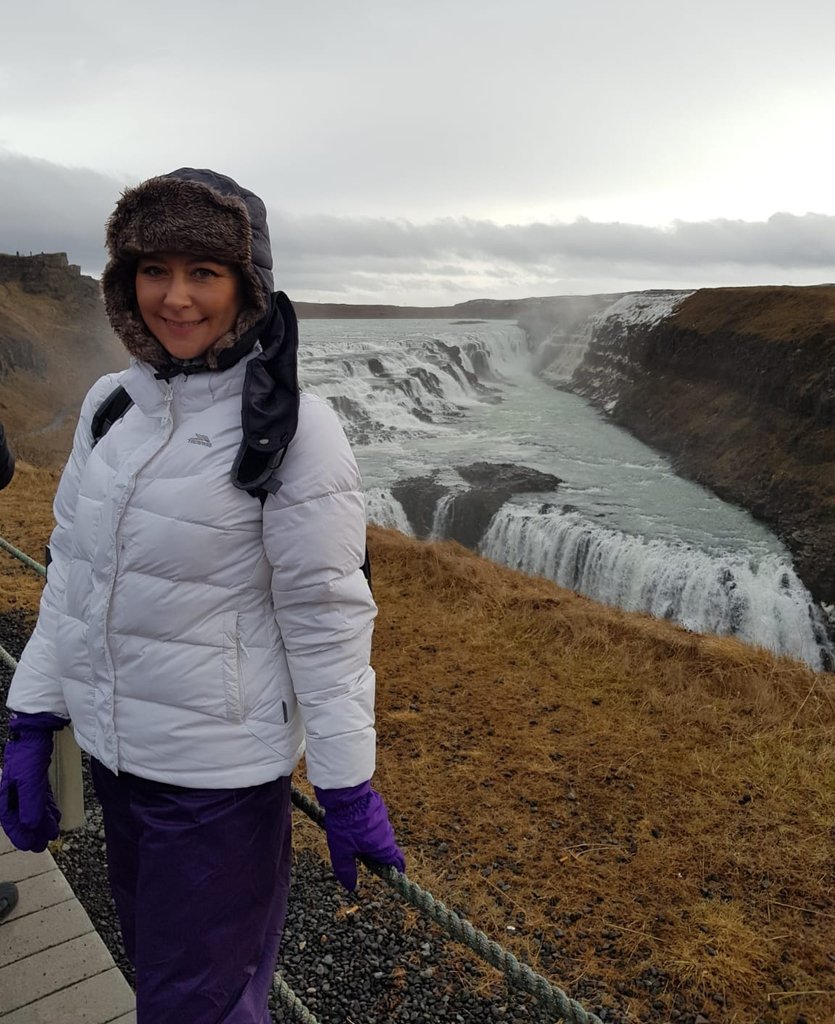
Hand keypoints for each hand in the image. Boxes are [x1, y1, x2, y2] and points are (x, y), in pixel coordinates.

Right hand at [0, 712, 66, 851]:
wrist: (35, 733)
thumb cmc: (27, 755)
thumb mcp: (29, 783)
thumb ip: (30, 804)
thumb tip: (31, 826)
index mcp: (6, 794)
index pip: (11, 820)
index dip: (20, 835)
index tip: (30, 846)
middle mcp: (14, 791)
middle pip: (23, 816)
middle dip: (33, 831)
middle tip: (43, 844)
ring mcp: (25, 784)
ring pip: (33, 808)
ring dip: (42, 821)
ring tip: (52, 832)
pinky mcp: (36, 778)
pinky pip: (41, 798)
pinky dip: (47, 808)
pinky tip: (54, 815)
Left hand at [314, 781, 404, 890]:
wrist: (347, 793)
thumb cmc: (345, 824)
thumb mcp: (341, 851)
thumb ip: (346, 870)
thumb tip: (351, 887)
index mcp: (383, 847)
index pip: (397, 862)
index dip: (396, 870)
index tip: (393, 874)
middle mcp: (387, 832)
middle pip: (387, 848)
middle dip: (378, 854)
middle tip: (362, 856)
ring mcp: (384, 817)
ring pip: (381, 833)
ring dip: (372, 838)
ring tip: (354, 837)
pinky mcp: (378, 806)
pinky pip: (376, 820)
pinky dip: (368, 824)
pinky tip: (354, 822)